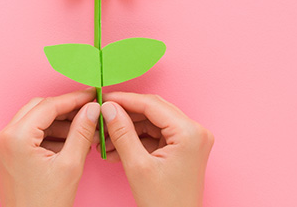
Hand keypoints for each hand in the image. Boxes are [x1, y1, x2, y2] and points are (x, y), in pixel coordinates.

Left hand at [0, 88, 100, 206]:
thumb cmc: (46, 203)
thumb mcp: (70, 165)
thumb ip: (81, 132)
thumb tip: (92, 109)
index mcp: (16, 137)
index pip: (48, 106)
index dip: (73, 99)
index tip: (92, 96)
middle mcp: (3, 136)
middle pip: (38, 108)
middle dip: (64, 109)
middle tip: (89, 110)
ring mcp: (1, 145)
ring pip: (32, 120)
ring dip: (57, 122)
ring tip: (84, 129)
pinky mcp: (5, 154)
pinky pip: (27, 134)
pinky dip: (47, 134)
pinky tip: (69, 141)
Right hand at [101, 92, 213, 206]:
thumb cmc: (164, 203)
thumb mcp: (137, 166)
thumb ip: (122, 132)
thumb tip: (108, 108)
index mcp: (189, 133)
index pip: (151, 105)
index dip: (124, 100)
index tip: (102, 99)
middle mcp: (195, 132)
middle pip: (153, 111)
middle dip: (125, 115)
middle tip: (101, 116)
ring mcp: (191, 140)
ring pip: (152, 123)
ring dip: (128, 129)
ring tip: (105, 139)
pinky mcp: (184, 149)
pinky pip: (156, 135)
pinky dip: (136, 140)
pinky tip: (116, 149)